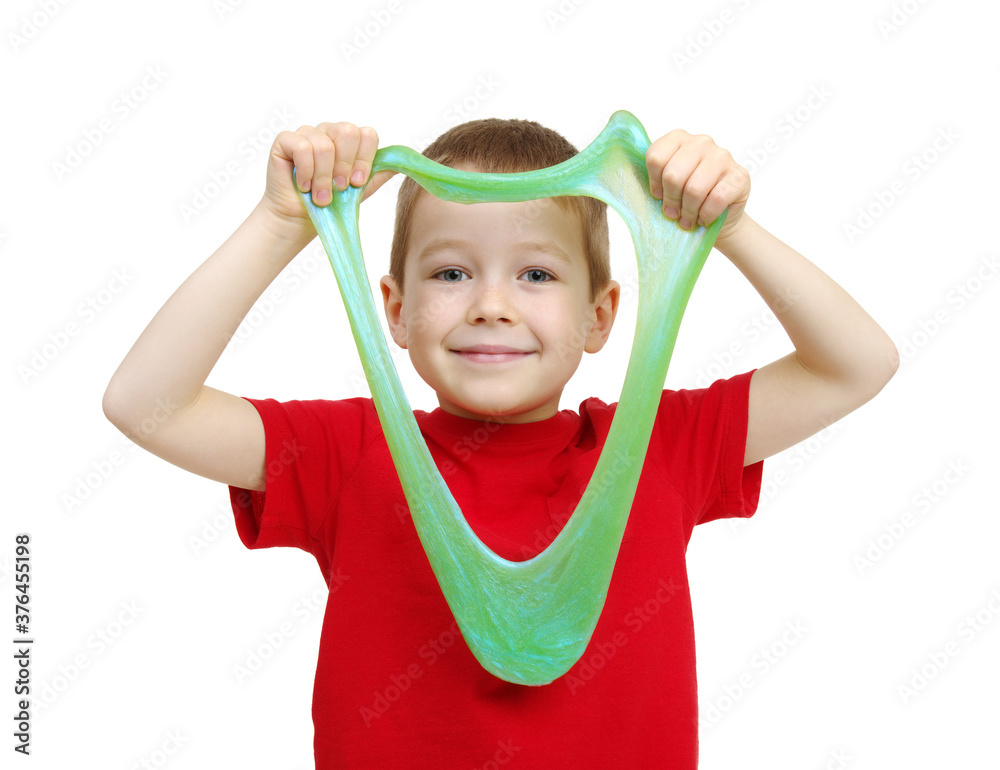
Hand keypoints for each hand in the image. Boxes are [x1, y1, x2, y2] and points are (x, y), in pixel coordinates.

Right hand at [257, 121, 395, 235]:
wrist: (300, 220)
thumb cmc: (330, 205)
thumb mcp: (360, 190)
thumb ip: (378, 173)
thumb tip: (401, 162)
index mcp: (349, 141)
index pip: (367, 134)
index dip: (364, 159)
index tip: (357, 183)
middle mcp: (329, 132)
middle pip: (347, 131)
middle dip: (345, 166)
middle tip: (339, 188)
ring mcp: (307, 134)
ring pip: (324, 144)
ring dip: (323, 177)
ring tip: (321, 197)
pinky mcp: (285, 140)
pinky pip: (302, 147)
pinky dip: (306, 171)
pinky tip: (304, 186)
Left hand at [645, 129, 749, 242]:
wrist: (719, 218)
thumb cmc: (687, 201)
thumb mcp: (667, 187)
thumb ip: (654, 179)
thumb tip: (629, 185)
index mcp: (679, 139)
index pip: (656, 157)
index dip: (654, 183)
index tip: (658, 197)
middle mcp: (702, 142)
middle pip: (674, 174)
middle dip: (671, 201)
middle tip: (673, 215)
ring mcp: (723, 156)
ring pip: (695, 188)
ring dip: (688, 212)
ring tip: (688, 221)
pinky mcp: (740, 175)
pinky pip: (716, 198)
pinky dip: (706, 215)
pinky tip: (705, 219)